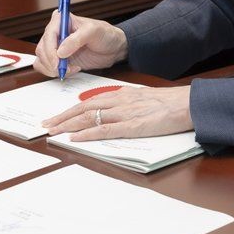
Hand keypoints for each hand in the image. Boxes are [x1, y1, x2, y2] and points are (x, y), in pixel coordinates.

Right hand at [34, 11, 127, 76]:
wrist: (113, 48)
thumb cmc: (105, 34)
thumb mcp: (94, 31)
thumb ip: (77, 39)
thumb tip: (60, 51)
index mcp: (61, 21)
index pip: (48, 35)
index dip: (50, 50)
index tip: (58, 62)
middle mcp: (55, 33)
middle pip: (42, 49)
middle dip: (52, 62)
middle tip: (66, 69)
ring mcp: (56, 47)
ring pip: (41, 60)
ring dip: (52, 69)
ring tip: (71, 69)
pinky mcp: (58, 59)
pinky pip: (46, 67)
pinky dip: (54, 72)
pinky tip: (71, 70)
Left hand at [42, 85, 192, 140]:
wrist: (188, 104)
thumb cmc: (169, 103)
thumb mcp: (144, 98)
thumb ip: (126, 104)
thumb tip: (111, 113)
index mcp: (122, 94)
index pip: (89, 102)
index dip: (70, 110)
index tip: (56, 117)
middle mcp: (119, 101)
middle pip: (83, 109)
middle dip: (62, 118)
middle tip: (46, 125)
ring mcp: (125, 114)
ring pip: (90, 118)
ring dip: (68, 125)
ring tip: (53, 132)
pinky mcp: (133, 126)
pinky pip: (105, 130)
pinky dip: (88, 134)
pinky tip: (75, 138)